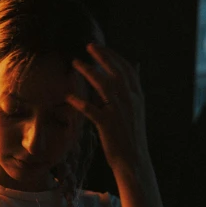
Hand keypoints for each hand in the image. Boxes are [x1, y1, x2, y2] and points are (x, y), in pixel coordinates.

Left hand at [66, 43, 149, 174]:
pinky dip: (79, 102)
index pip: (127, 69)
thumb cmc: (132, 135)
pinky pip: (90, 109)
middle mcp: (130, 101)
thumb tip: (136, 66)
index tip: (102, 47)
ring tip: (75, 63)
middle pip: (115, 72)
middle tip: (89, 45)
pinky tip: (68, 96)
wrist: (135, 160)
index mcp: (137, 96)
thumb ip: (133, 88)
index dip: (114, 56)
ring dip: (88, 72)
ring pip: (104, 86)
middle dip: (102, 56)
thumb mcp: (137, 108)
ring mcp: (119, 112)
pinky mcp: (108, 125)